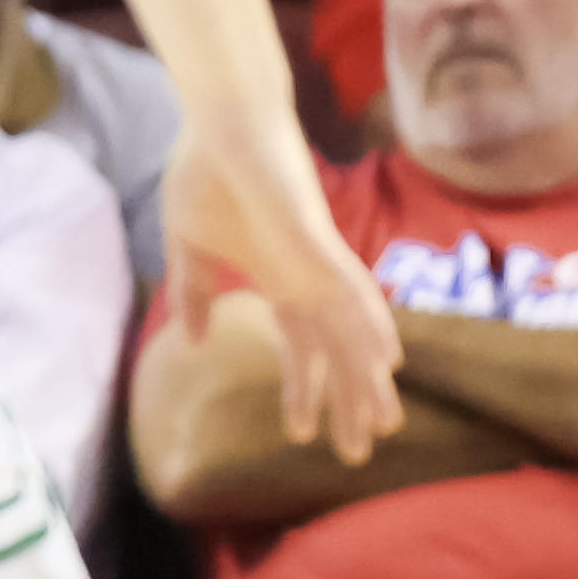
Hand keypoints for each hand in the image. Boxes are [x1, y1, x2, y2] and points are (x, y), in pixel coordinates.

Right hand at [162, 103, 403, 462]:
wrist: (221, 121)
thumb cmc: (205, 174)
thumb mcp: (188, 247)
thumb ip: (195, 296)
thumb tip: (194, 345)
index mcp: (278, 283)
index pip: (300, 351)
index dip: (304, 392)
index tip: (299, 435)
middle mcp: (308, 281)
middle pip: (336, 356)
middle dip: (347, 405)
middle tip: (357, 457)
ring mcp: (318, 262)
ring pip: (352, 332)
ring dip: (368, 379)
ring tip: (383, 425)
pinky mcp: (318, 239)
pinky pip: (351, 286)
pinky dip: (371, 321)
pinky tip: (388, 355)